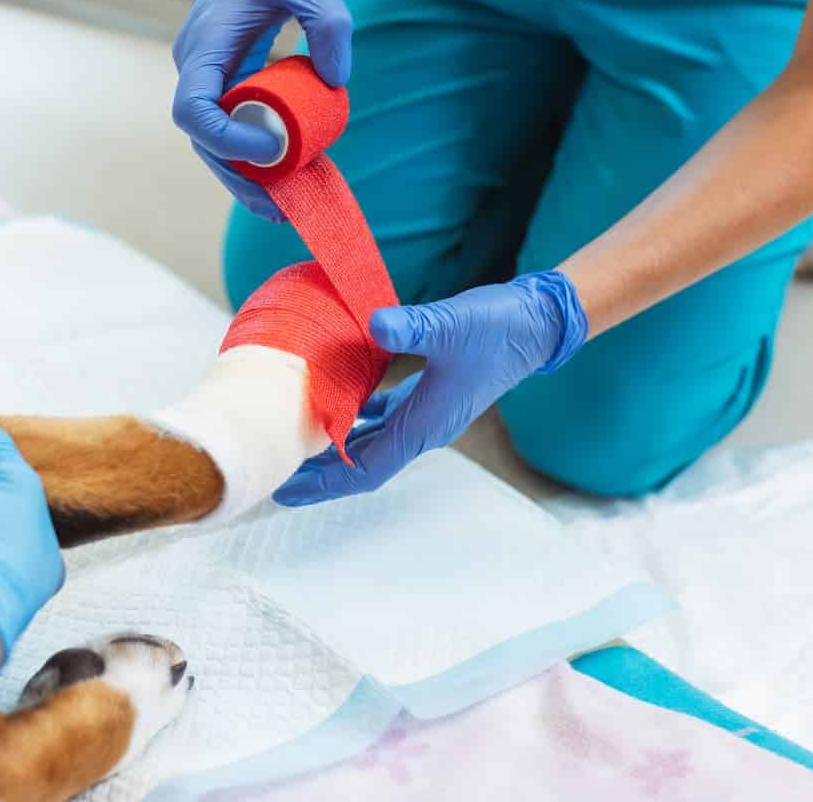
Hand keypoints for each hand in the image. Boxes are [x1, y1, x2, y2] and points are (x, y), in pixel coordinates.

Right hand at [171, 0, 351, 220]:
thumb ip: (329, 27)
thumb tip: (336, 81)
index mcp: (206, 45)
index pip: (194, 109)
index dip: (227, 138)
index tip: (272, 144)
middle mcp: (198, 67)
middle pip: (205, 140)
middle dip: (240, 178)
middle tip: (280, 208)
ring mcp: (208, 76)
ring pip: (216, 141)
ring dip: (246, 176)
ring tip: (283, 208)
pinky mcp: (226, 80)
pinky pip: (233, 126)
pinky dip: (255, 155)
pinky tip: (284, 179)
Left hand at [273, 271, 588, 505]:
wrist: (536, 323)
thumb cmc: (498, 327)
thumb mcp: (452, 324)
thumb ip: (412, 325)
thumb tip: (372, 322)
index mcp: (425, 425)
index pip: (366, 468)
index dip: (325, 483)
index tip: (286, 490)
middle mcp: (424, 428)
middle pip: (362, 463)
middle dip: (320, 474)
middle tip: (275, 472)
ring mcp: (427, 413)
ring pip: (372, 442)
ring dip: (336, 449)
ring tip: (296, 447)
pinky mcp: (430, 394)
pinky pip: (384, 418)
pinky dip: (356, 419)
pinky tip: (336, 405)